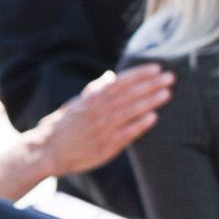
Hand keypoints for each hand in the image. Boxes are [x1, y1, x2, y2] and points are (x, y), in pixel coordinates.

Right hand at [29, 66, 172, 176]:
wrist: (48, 151)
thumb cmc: (65, 125)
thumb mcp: (77, 103)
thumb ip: (95, 90)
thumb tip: (111, 75)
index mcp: (91, 99)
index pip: (119, 82)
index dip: (138, 74)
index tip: (156, 68)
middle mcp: (97, 112)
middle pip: (128, 95)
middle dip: (150, 85)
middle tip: (170, 77)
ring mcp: (102, 129)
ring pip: (129, 112)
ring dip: (149, 101)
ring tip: (167, 93)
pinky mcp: (106, 146)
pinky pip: (126, 134)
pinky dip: (139, 125)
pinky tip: (154, 117)